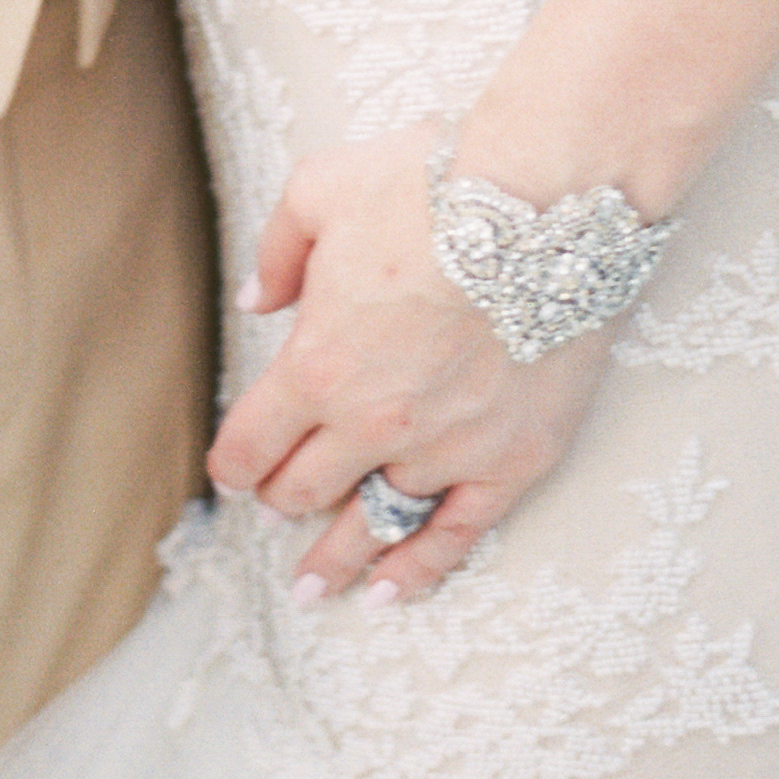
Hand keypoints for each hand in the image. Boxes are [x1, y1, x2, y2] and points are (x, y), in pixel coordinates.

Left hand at [205, 131, 606, 605]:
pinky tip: (389, 593)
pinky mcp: (511, 461)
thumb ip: (278, 250)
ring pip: (373, 525)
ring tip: (314, 588)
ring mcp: (444, 451)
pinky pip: (454, 536)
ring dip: (336, 558)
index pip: (253, 443)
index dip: (235, 463)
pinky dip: (417, 571)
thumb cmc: (431, 184)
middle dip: (281, 501)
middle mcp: (371, 423)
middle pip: (305, 490)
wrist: (545, 201)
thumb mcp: (324, 188)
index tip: (233, 471)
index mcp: (316, 364)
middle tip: (276, 509)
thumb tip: (254, 301)